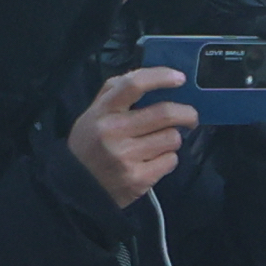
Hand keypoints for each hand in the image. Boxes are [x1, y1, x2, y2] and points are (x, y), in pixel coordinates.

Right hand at [68, 65, 200, 207]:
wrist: (75, 188)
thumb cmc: (90, 145)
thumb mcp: (92, 114)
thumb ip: (116, 93)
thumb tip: (152, 77)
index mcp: (103, 111)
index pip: (134, 85)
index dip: (161, 77)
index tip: (179, 78)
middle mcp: (113, 132)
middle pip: (165, 114)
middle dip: (187, 113)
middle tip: (190, 117)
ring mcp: (126, 157)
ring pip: (172, 138)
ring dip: (172, 139)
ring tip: (159, 143)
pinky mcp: (138, 179)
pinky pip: (171, 161)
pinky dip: (168, 159)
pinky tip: (153, 161)